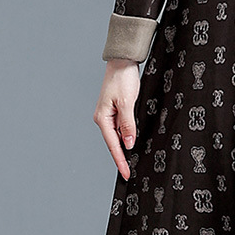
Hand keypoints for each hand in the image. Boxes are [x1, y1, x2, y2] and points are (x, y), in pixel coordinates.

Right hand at [93, 59, 140, 180]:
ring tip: (131, 161)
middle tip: (129, 172)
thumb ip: (128, 124)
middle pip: (113, 143)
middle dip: (121, 157)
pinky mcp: (116, 109)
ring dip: (125, 147)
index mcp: (102, 118)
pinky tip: (132, 141)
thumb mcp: (127, 103)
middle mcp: (103, 118)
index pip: (113, 145)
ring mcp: (109, 113)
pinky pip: (121, 126)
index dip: (120, 160)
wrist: (123, 61)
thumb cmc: (122, 79)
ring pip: (118, 135)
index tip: (125, 173)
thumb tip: (129, 143)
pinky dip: (127, 134)